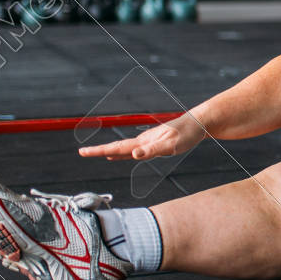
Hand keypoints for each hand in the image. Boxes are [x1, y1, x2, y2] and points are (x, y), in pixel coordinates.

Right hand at [79, 115, 206, 160]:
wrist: (198, 124)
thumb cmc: (187, 135)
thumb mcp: (172, 145)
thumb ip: (153, 150)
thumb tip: (134, 155)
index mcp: (144, 142)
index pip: (117, 148)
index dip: (100, 150)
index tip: (83, 152)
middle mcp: (143, 141)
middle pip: (117, 147)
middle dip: (99, 150)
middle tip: (82, 152)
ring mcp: (148, 142)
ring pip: (124, 148)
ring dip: (109, 151)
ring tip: (97, 154)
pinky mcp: (154, 143)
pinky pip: (134, 150)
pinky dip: (123, 153)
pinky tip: (119, 155)